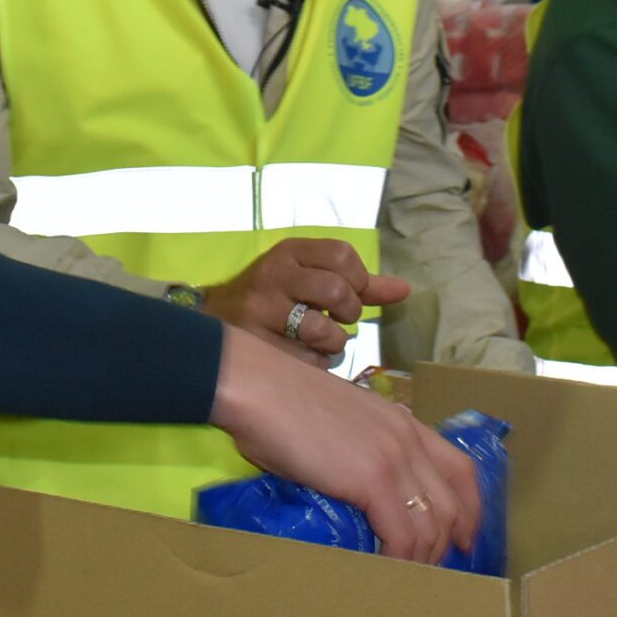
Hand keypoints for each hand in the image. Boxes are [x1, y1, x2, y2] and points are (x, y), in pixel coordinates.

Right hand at [204, 239, 408, 365]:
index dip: (358, 279)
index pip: (342, 255)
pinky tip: (301, 356)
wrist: (212, 325)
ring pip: (324, 331)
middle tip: (338, 319)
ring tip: (320, 341)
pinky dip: (314, 364)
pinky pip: (306, 361)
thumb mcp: (308, 278)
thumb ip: (359, 285)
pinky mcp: (256, 345)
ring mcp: (261, 311)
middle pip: (338, 291)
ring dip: (333, 344)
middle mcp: (274, 275)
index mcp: (289, 253)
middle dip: (349, 313)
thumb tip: (404, 290)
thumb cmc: (272, 299)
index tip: (350, 292)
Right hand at [208, 325, 478, 562]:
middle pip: (452, 504)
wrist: (258, 385)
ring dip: (421, 560)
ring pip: (431, 526)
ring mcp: (394, 459)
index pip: (461, 470)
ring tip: (402, 579)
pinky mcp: (372, 480)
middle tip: (429, 571)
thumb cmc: (281, 402)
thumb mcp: (339, 421)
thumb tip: (355, 484)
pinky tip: (383, 570)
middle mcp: (408, 439)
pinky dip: (397, 560)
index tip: (463, 538)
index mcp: (403, 422)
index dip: (470, 510)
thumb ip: (361, 448)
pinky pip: (402, 535)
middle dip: (446, 545)